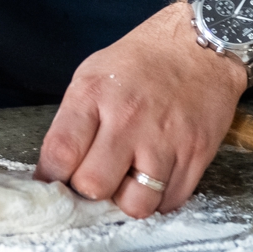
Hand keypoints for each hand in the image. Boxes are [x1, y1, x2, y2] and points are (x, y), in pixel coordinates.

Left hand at [35, 1, 244, 216]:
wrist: (201, 46)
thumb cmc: (141, 61)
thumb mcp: (92, 75)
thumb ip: (72, 121)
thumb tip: (55, 171)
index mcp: (94, 95)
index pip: (60, 154)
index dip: (51, 177)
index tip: (54, 181)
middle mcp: (128, 119)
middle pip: (94, 186)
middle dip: (89, 190)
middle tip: (96, 178)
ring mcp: (165, 140)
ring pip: (136, 204)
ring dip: (127, 200)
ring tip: (128, 181)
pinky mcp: (197, 155)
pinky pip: (171, 202)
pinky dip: (159, 199)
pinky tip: (154, 178)